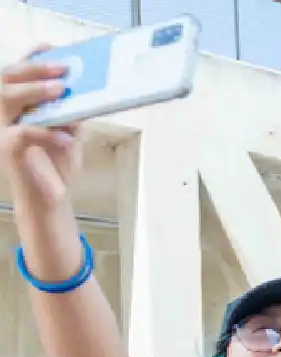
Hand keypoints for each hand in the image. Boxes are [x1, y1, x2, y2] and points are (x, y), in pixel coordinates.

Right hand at [1, 48, 82, 210]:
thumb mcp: (70, 130)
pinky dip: (46, 132)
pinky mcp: (8, 150)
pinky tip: (67, 138)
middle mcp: (5, 114)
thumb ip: (72, 111)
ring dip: (34, 90)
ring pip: (6, 99)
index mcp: (18, 106)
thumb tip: (86, 89)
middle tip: (63, 68)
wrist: (51, 198)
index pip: (17, 74)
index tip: (51, 48)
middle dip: (35, 69)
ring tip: (60, 90)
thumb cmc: (58, 163)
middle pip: (7, 79)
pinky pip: (22, 132)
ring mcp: (3, 129)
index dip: (31, 59)